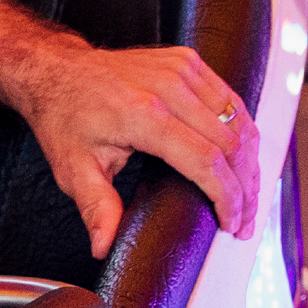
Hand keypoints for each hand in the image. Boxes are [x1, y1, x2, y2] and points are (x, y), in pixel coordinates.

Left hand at [11, 37, 260, 258]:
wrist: (55, 70)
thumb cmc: (63, 116)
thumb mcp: (73, 168)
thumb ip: (96, 208)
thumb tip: (104, 246)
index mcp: (142, 114)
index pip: (206, 162)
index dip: (228, 198)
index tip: (232, 226)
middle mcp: (166, 87)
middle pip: (232, 144)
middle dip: (247, 190)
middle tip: (245, 221)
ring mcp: (179, 69)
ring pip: (239, 120)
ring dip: (252, 162)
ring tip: (249, 197)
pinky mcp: (186, 61)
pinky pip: (229, 99)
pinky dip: (242, 131)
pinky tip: (241, 159)